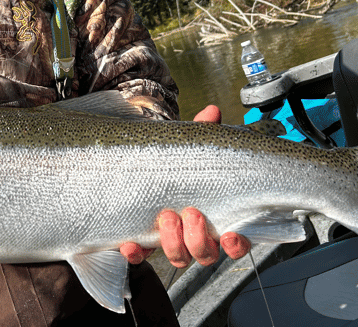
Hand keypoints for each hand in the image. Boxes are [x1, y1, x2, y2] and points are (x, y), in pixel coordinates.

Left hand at [119, 105, 250, 266]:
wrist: (144, 164)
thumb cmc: (177, 161)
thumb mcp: (190, 145)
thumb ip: (202, 130)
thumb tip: (212, 111)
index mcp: (215, 215)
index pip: (235, 241)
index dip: (237, 244)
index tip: (231, 235)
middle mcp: (195, 234)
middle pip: (205, 253)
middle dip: (199, 238)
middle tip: (191, 212)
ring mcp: (169, 239)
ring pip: (179, 256)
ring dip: (174, 243)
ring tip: (166, 217)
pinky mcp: (143, 240)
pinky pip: (140, 254)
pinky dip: (136, 252)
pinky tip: (131, 245)